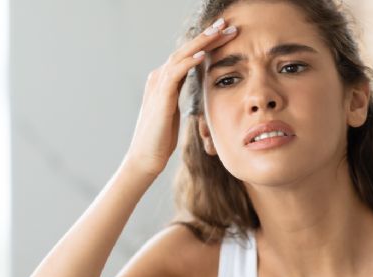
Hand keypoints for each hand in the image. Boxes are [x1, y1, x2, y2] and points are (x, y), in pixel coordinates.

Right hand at [123, 18, 237, 176]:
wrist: (146, 156)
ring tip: (219, 31)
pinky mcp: (160, 97)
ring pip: (182, 55)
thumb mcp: (174, 112)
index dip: (207, 43)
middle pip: (186, 50)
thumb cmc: (161, 138)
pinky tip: (203, 54)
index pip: (188, 55)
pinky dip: (189, 61)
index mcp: (164, 81)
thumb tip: (192, 90)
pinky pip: (176, 73)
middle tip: (226, 23)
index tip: (226, 34)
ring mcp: (158, 85)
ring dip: (202, 42)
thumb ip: (179, 96)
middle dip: (207, 36)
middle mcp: (159, 78)